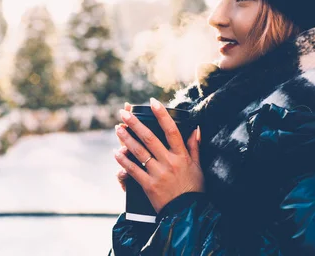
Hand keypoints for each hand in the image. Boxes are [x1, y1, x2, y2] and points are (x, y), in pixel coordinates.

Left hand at [114, 98, 203, 212]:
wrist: (187, 213)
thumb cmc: (194, 189)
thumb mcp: (198, 166)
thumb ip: (195, 146)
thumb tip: (196, 128)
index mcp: (181, 156)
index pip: (172, 130)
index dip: (162, 115)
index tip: (153, 102)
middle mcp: (169, 162)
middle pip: (150, 138)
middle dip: (136, 124)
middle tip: (124, 113)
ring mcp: (158, 174)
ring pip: (139, 152)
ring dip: (126, 139)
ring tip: (117, 128)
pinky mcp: (148, 185)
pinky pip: (133, 170)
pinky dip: (124, 161)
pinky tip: (116, 153)